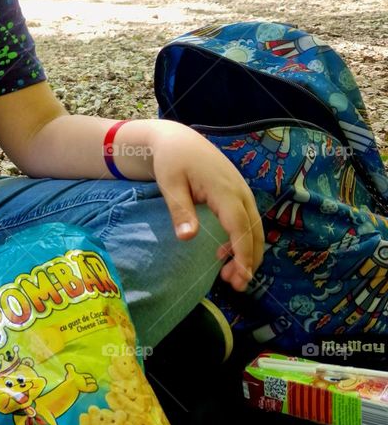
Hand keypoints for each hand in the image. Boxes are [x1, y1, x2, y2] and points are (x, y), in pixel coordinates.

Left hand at [145, 120, 264, 291]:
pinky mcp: (239, 194)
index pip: (240, 226)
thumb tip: (187, 238)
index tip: (241, 276)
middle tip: (235, 285)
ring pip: (255, 228)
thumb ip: (180, 210)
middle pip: (254, 230)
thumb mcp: (170, 184)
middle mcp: (240, 191)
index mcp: (224, 189)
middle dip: (250, 259)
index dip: (243, 253)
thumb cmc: (172, 160)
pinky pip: (248, 221)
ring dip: (248, 253)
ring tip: (230, 276)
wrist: (178, 139)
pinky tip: (225, 254)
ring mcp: (242, 192)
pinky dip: (244, 240)